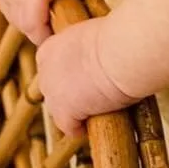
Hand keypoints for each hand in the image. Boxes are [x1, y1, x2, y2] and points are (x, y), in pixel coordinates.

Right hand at [0, 0, 95, 47]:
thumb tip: (112, 19)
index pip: (34, 29)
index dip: (50, 38)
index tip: (66, 37)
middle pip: (23, 26)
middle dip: (41, 30)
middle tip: (61, 25)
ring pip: (13, 18)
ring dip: (30, 20)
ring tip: (49, 11)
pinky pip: (7, 6)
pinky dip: (20, 9)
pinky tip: (37, 2)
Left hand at [34, 16, 140, 140]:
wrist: (123, 52)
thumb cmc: (119, 40)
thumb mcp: (94, 38)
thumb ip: (86, 51)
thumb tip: (99, 60)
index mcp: (50, 48)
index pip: (53, 71)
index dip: (71, 77)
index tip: (87, 80)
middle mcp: (45, 69)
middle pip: (54, 91)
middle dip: (70, 95)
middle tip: (94, 97)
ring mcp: (52, 91)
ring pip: (59, 110)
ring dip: (75, 111)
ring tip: (96, 110)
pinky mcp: (63, 110)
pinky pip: (69, 127)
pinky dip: (80, 128)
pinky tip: (94, 123)